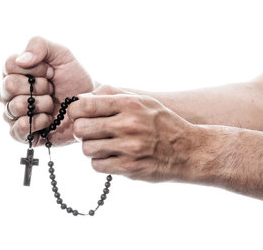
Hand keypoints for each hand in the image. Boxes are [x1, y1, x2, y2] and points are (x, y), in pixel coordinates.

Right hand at [0, 36, 94, 146]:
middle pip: (8, 85)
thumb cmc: (74, 77)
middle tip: (52, 89)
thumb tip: (21, 60)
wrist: (89, 103)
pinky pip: (18, 129)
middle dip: (38, 86)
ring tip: (52, 104)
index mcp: (16, 71)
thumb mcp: (61, 54)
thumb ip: (39, 45)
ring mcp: (14, 113)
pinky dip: (38, 122)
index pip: (9, 64)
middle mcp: (9, 92)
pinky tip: (49, 118)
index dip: (34, 68)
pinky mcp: (22, 133)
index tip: (50, 71)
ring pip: (14, 106)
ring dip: (41, 104)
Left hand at [67, 85, 213, 182]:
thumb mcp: (142, 100)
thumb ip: (111, 95)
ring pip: (87, 148)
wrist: (188, 150)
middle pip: (81, 128)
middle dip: (81, 129)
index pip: (84, 105)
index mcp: (129, 104)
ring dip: (92, 146)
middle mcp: (127, 125)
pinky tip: (112, 155)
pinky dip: (101, 161)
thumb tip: (80, 98)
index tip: (79, 114)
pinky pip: (97, 165)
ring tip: (105, 144)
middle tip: (91, 130)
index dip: (75, 110)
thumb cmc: (162, 122)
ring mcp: (128, 148)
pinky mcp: (129, 168)